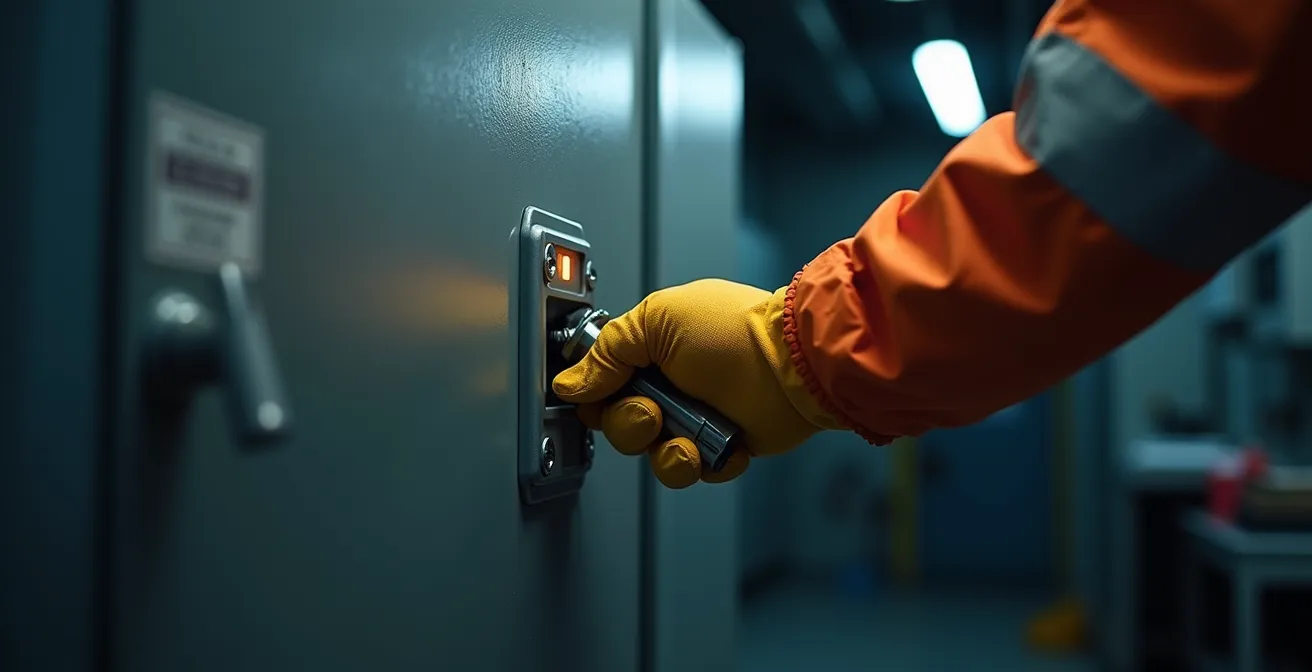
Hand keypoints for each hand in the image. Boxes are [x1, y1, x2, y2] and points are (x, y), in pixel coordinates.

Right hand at [552, 279, 835, 487]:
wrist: (791, 367)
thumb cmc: (733, 332)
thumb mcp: (656, 321)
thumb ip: (607, 352)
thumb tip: (570, 382)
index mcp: (649, 350)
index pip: (600, 386)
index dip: (596, 399)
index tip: (603, 398)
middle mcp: (670, 385)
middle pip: (620, 426)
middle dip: (632, 424)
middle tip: (655, 411)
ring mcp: (695, 417)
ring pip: (654, 456)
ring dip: (667, 451)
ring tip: (691, 436)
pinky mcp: (720, 446)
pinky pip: (693, 471)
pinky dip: (705, 463)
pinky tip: (721, 443)